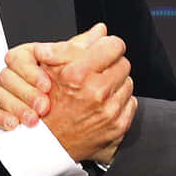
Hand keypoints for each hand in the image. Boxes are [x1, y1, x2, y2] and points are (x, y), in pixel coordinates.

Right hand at [2, 25, 133, 161]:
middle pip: (123, 63)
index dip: (108, 46)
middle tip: (96, 74)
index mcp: (78, 74)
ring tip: (97, 91)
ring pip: (128, 83)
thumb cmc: (45, 106)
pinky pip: (131, 103)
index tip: (104, 50)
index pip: (113, 45)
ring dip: (115, 85)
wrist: (46, 145)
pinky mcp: (118, 126)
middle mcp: (96, 93)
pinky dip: (120, 103)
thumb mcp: (51, 69)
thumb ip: (75, 46)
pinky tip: (102, 106)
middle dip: (111, 65)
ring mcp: (109, 111)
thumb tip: (99, 30)